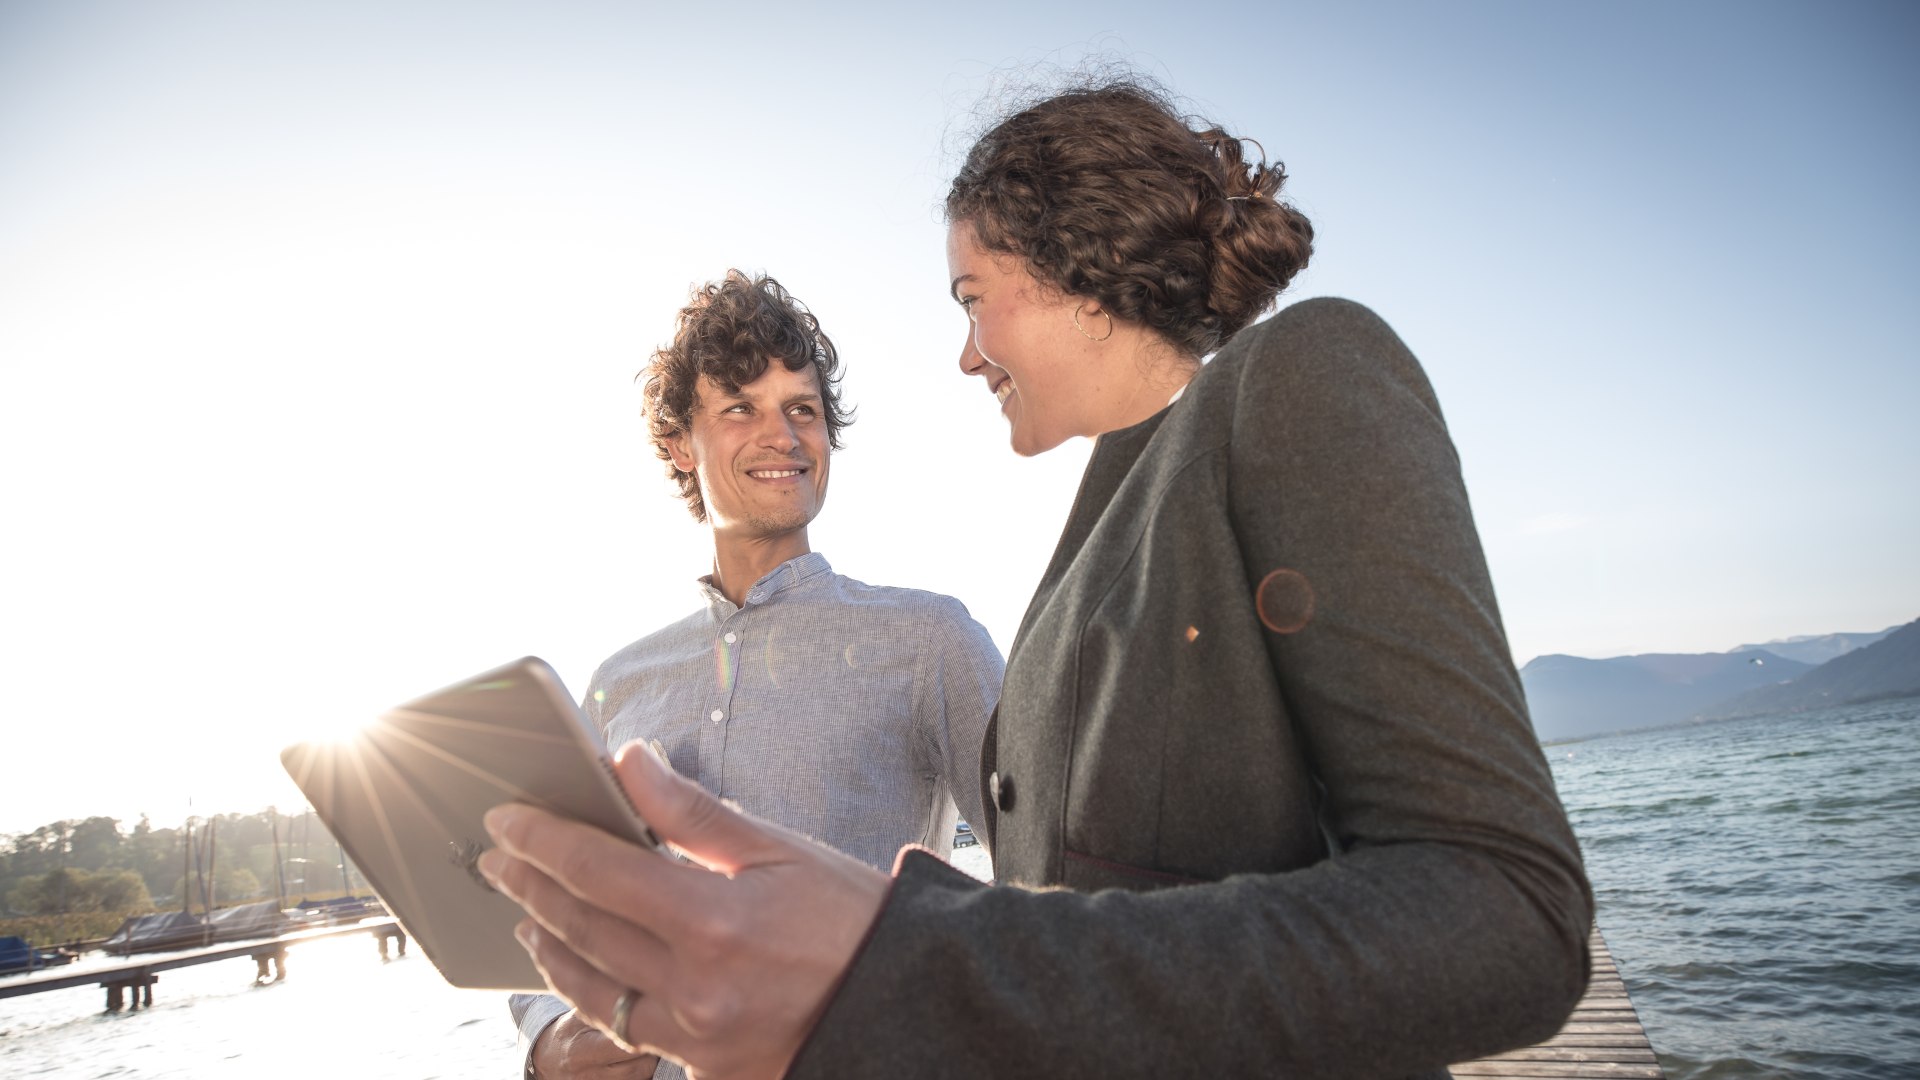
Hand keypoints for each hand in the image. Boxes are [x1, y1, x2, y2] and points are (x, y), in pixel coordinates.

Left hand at [481, 741, 890, 1079]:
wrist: (904, 1004)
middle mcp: (694, 987)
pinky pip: (628, 1031)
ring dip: (549, 948)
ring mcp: (695, 1037)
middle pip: (581, 928)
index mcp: (713, 921)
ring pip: (591, 990)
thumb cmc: (851, 920)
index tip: (506, 820)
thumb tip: (631, 762)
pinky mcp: (704, 1068)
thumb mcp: (780, 850)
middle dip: (531, 886)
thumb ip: (694, 812)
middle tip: (500, 859)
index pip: (597, 869)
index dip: (542, 839)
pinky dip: (593, 997)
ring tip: (528, 916)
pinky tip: (583, 974)